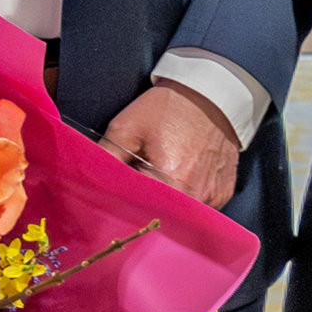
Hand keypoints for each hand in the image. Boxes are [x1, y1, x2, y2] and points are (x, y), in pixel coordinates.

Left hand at [100, 79, 238, 208]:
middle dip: (148, 209)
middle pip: (163, 219)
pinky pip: (202, 208)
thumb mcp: (127, 127)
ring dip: (169, 206)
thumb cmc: (168, 108)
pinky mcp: (224, 192)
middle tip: (140, 188)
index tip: (121, 195)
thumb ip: (106, 158)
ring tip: (163, 180)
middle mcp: (196, 194)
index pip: (140, 213)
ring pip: (182, 217)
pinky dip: (189, 200)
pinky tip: (183, 178)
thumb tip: (88, 182)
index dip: (127, 207)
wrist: (211, 92)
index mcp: (171, 179)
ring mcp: (214, 195)